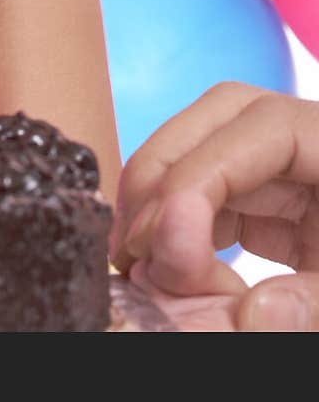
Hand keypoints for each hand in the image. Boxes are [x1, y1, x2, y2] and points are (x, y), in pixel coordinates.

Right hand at [110, 82, 318, 331]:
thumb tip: (250, 318)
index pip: (257, 126)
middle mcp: (317, 141)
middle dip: (167, 170)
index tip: (169, 235)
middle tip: (135, 243)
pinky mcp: (289, 206)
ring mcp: (301, 170)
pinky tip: (178, 267)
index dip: (202, 172)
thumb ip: (316, 304)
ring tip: (145, 259)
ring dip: (168, 198)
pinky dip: (190, 226)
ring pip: (211, 153)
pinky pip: (224, 198)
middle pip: (223, 118)